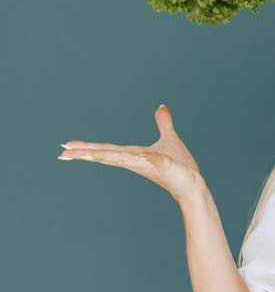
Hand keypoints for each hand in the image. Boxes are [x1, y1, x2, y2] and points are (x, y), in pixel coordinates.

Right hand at [58, 105, 202, 205]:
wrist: (193, 184)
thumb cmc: (180, 166)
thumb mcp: (169, 139)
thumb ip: (163, 124)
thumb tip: (162, 107)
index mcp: (133, 155)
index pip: (106, 150)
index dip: (86, 147)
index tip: (66, 146)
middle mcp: (136, 161)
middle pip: (107, 155)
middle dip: (86, 153)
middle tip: (63, 153)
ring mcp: (149, 165)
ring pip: (123, 159)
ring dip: (106, 156)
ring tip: (86, 154)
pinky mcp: (165, 167)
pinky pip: (155, 160)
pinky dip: (147, 158)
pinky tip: (140, 155)